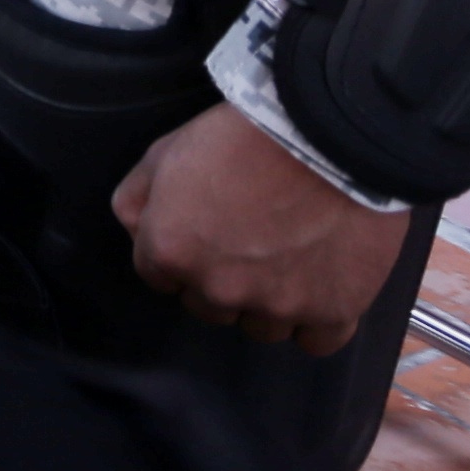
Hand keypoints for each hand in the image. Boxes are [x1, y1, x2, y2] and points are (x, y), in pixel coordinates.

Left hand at [113, 105, 414, 353]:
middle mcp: (218, 288)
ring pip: (260, 326)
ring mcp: (277, 305)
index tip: (207, 229)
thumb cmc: (244, 134)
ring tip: (292, 256)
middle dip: (221, 278)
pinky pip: (316, 340)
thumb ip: (137, 198)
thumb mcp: (167, 150)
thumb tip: (136, 232)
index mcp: (172, 251)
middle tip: (251, 237)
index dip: (182, 250)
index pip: (159, 276)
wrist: (329, 130)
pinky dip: (318, 321)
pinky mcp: (333, 310)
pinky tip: (322, 290)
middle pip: (209, 305)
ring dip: (268, 301)